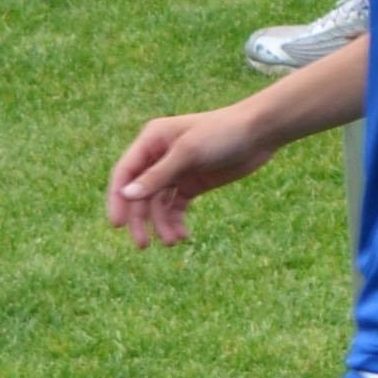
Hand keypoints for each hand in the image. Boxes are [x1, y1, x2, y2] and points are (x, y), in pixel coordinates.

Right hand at [105, 103, 279, 245]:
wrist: (259, 133)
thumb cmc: (222, 133)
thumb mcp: (188, 153)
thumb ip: (158, 175)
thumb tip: (127, 195)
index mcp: (152, 140)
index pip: (125, 172)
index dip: (118, 199)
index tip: (117, 225)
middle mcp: (159, 156)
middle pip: (139, 193)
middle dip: (140, 219)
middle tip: (143, 245)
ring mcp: (175, 171)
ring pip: (158, 204)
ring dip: (161, 224)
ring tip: (172, 241)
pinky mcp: (192, 184)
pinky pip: (176, 207)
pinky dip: (176, 222)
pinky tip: (182, 235)